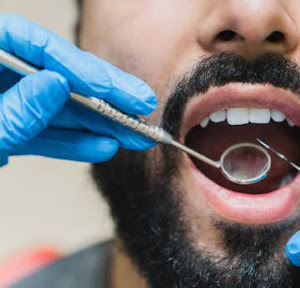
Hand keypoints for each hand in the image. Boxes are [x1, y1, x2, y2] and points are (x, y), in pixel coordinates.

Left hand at [0, 14, 157, 166]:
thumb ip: (17, 110)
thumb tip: (57, 83)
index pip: (31, 43)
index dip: (76, 63)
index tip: (108, 86)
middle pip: (57, 74)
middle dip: (103, 93)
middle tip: (141, 105)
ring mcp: (4, 103)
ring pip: (59, 108)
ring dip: (100, 124)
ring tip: (134, 134)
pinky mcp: (10, 132)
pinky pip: (46, 133)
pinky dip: (75, 142)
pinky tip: (104, 145)